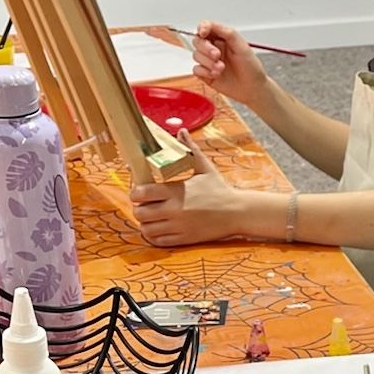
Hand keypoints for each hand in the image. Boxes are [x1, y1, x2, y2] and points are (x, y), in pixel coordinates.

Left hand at [130, 132, 241, 246]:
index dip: (136, 192)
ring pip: (146, 229)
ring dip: (146, 223)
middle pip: (139, 213)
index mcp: (176, 191)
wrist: (238, 212)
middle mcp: (174, 210)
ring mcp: (179, 226)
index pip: (140, 193)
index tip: (141, 191)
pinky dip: (154, 236)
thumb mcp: (205, 168)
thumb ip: (190, 150)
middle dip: (140, 208)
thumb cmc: (220, 189)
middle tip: (147, 205)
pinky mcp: (184, 238)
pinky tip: (160, 228)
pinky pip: (157, 241)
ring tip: (153, 217)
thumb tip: (181, 131)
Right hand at [192, 21, 268, 108]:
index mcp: (223, 39)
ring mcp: (209, 61)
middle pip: (198, 41)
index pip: (207, 28)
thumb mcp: (243, 47)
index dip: (202, 28)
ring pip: (196, 55)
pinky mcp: (205, 74)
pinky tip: (215, 74)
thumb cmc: (251, 68)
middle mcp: (214, 48)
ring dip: (208, 62)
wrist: (252, 88)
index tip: (203, 32)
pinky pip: (195, 69)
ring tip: (221, 68)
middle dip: (206, 48)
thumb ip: (228, 33)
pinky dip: (204, 72)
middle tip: (217, 55)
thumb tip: (213, 25)